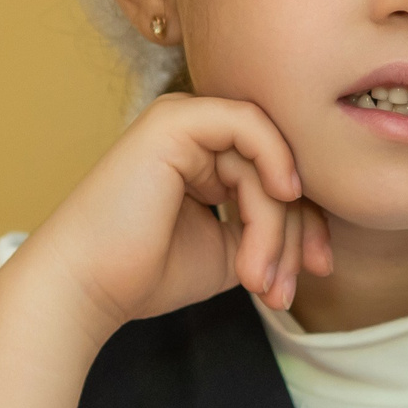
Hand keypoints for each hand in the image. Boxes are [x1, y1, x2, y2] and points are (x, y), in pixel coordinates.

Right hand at [17, 93, 332, 336]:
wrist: (88, 287)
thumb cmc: (146, 272)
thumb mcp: (229, 250)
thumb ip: (269, 228)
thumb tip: (317, 233)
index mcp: (205, 157)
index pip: (278, 177)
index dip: (307, 222)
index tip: (318, 271)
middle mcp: (196, 132)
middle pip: (279, 169)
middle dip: (296, 232)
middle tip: (286, 288)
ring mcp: (184, 120)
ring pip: (267, 163)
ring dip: (274, 228)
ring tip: (256, 280)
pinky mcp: (176, 119)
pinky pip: (249, 126)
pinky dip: (275, 161)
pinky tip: (283, 198)